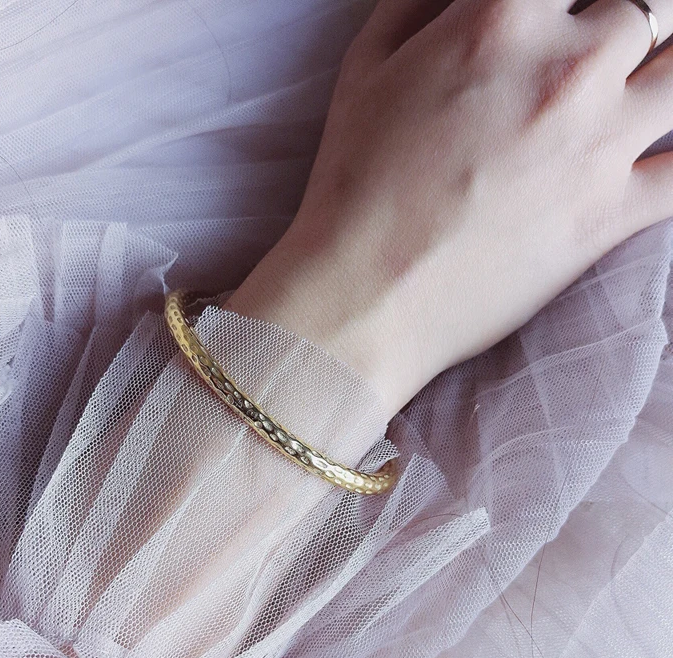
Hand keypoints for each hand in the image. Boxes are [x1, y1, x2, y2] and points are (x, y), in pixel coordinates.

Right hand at [224, 0, 672, 418]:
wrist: (361, 294)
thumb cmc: (351, 187)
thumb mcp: (366, 70)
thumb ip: (422, 4)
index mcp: (498, 19)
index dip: (561, 6)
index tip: (556, 23)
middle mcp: (564, 70)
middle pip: (640, 10)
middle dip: (611, 33)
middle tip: (578, 70)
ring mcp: (597, 145)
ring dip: (660, 76)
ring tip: (628, 97)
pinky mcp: (609, 216)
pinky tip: (659, 158)